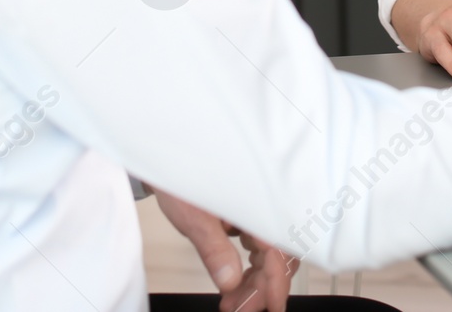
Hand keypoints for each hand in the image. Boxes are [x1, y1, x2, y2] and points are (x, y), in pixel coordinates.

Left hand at [154, 187, 295, 311]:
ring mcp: (259, 210)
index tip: (271, 305)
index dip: (277, 279)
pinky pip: (260, 247)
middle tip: (241, 310)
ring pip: (270, 254)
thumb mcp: (192, 214)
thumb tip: (229, 281)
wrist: (171, 154)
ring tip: (233, 303)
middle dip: (262, 288)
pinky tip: (235, 283)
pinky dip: (250, 270)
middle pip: (279, 254)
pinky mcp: (251, 215)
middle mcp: (265, 203)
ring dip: (255, 283)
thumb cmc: (180, 174)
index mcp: (258, 199)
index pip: (280, 246)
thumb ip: (213, 248)